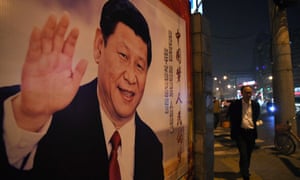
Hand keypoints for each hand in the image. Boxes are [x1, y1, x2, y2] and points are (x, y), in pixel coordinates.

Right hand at [13, 12, 87, 130]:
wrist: (42, 108)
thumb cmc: (58, 98)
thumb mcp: (72, 86)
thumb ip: (78, 73)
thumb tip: (85, 60)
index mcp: (64, 63)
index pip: (68, 46)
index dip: (72, 37)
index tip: (76, 28)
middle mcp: (54, 59)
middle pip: (57, 39)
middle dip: (61, 28)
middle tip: (65, 16)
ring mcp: (42, 60)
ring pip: (45, 41)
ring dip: (49, 29)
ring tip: (53, 18)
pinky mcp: (31, 64)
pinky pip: (33, 50)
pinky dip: (35, 40)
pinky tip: (38, 30)